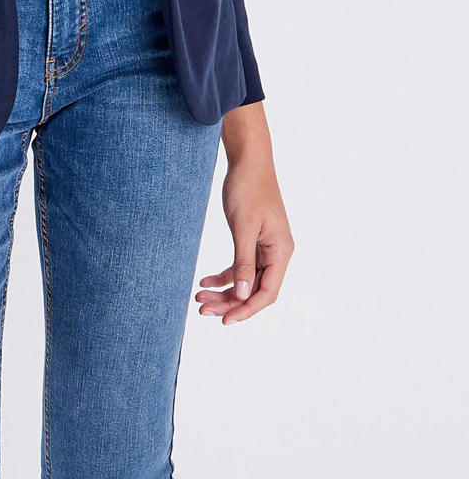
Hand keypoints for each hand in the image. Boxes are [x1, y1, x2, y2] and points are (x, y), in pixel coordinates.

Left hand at [196, 146, 294, 325]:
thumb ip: (243, 262)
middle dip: (230, 302)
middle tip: (203, 309)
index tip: (225, 320)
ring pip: (246, 280)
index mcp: (281, 251)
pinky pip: (240, 265)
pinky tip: (205, 280)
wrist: (248, 160)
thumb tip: (243, 296)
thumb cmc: (247, 188)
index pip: (267, 293)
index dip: (247, 309)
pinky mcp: (253, 240)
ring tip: (199, 298)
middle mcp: (277, 253)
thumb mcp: (243, 227)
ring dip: (224, 291)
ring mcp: (266, 247)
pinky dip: (224, 275)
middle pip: (255, 290)